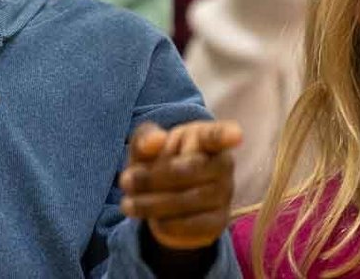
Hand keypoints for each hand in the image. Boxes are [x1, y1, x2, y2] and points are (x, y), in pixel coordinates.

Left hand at [119, 120, 241, 250]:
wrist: (162, 203)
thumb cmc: (156, 162)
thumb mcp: (144, 148)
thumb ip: (145, 138)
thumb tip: (156, 140)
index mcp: (203, 137)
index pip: (215, 135)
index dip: (224, 135)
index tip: (235, 135)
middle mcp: (221, 164)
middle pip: (192, 169)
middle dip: (153, 176)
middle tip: (124, 181)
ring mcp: (224, 194)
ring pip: (191, 199)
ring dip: (153, 203)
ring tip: (127, 204)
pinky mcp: (219, 221)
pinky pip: (195, 224)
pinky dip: (169, 224)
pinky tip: (152, 221)